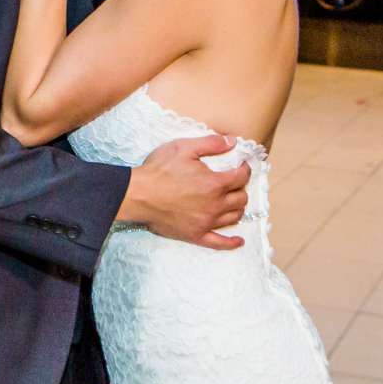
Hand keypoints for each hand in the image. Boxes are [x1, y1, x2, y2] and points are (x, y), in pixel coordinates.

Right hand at [121, 134, 250, 251]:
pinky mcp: (196, 235)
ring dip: (238, 208)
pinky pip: (219, 242)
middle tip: (234, 182)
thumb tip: (232, 141)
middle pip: (241, 198)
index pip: (241, 177)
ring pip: (234, 217)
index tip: (242, 165)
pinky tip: (239, 240)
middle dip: (241, 188)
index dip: (245, 169)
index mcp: (214, 184)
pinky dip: (232, 242)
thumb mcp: (184, 148)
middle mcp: (215, 205)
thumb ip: (211, 143)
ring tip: (233, 201)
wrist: (138, 195)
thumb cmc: (158, 170)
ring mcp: (206, 222)